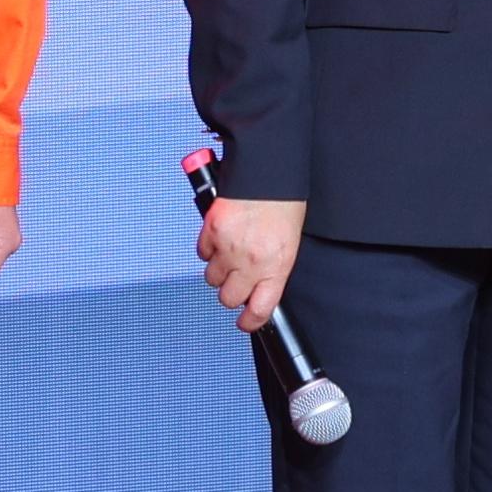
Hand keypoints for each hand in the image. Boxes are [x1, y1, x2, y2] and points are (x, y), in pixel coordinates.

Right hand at [196, 191, 306, 330]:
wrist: (269, 169)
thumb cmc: (285, 202)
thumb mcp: (289, 241)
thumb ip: (273, 266)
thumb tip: (259, 285)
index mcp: (276, 265)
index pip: (260, 310)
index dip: (250, 321)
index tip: (246, 322)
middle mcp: (251, 261)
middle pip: (228, 298)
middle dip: (231, 292)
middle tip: (237, 280)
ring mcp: (228, 246)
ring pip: (211, 277)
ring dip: (219, 270)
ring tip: (230, 254)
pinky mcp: (211, 230)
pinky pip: (202, 252)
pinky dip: (209, 248)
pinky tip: (220, 237)